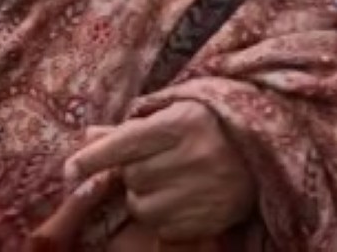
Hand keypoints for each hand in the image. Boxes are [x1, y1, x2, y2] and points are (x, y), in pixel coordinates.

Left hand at [63, 101, 256, 241]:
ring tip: (169, 181)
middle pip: (132, 177)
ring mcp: (202, 192)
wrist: (266, 148)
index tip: (70, 169)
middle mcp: (193, 158)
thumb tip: (87, 136)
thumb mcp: (176, 109)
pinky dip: (162, 216)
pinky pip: (162, 227)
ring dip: (145, 197)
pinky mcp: (208, 220)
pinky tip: (181, 199)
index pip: (126, 143)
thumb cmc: (213, 122)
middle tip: (152, 162)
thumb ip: (132, 124)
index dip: (94, 157)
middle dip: (132, 172)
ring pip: (143, 206)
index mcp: (183, 123)